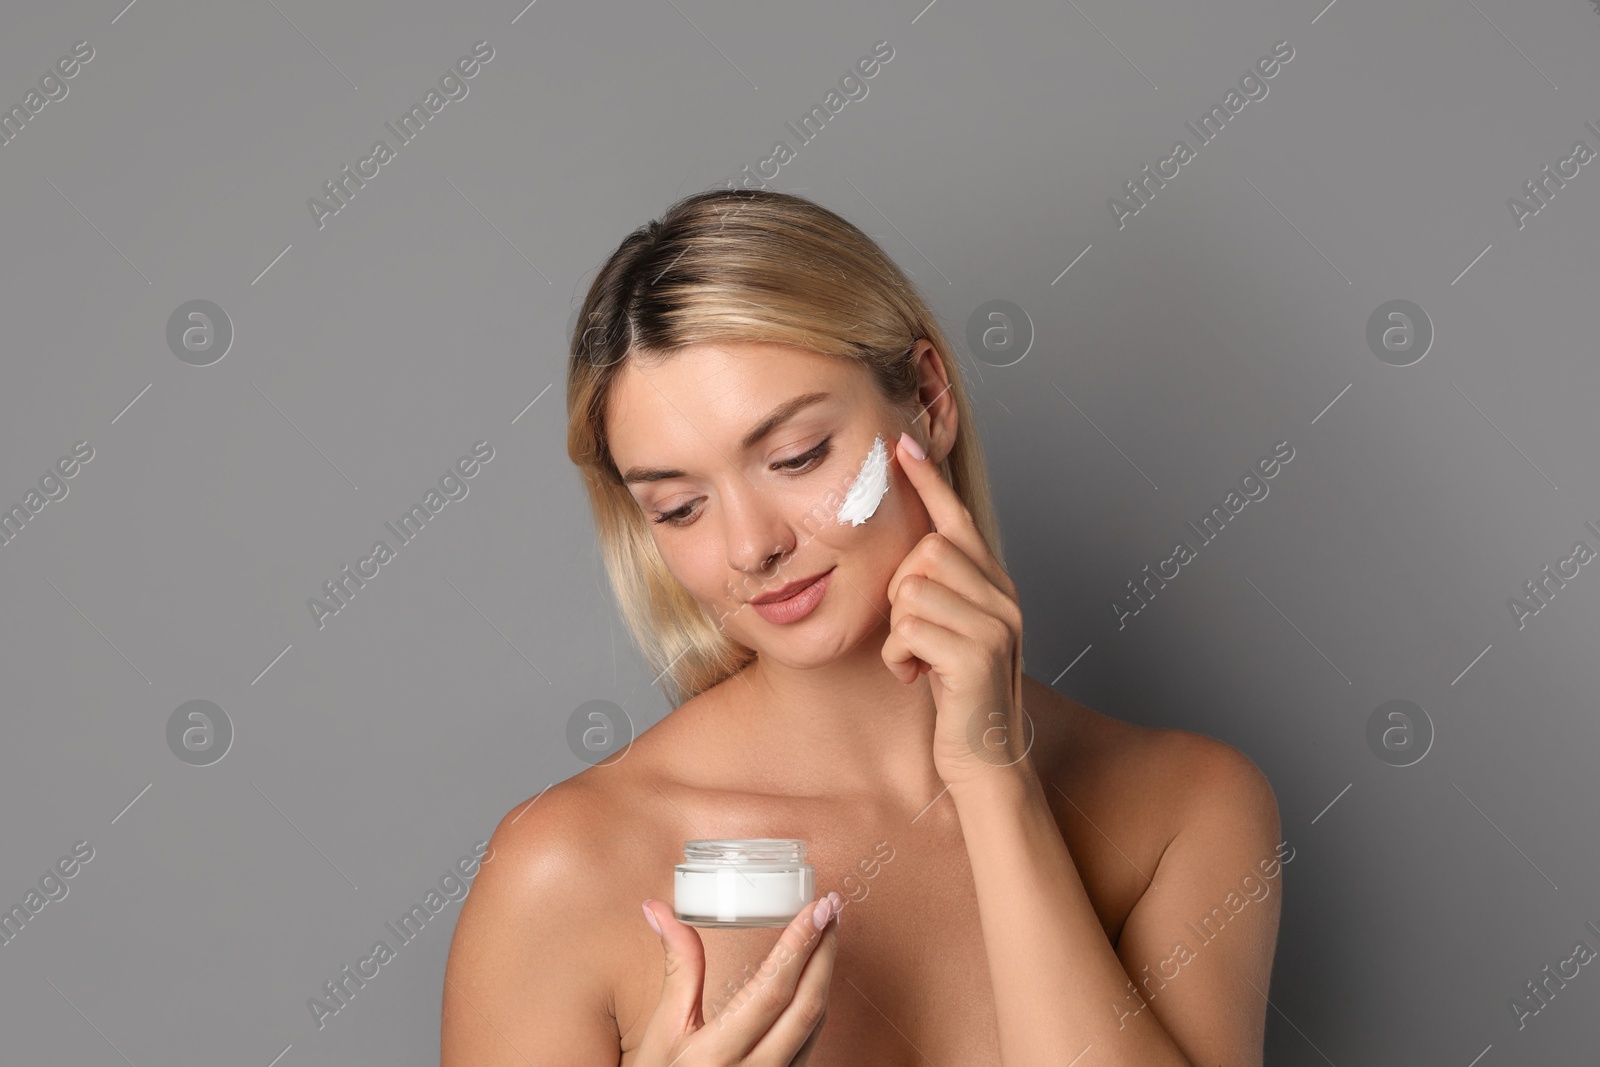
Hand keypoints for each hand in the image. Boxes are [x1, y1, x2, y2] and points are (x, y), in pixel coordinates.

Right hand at [634, 892, 842, 1065]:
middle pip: (807, 1005)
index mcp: (718, 1054)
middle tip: (832, 909)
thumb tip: (659, 910)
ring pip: (815, 1026)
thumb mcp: (661, 1030)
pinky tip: (814, 981)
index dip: (800, 944)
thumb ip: (677, 968)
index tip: (817, 907)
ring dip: (825, 977)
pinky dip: (815, 1006)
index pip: (773, 989)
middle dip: (825, 952)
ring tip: (827, 935)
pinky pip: (810, 1045)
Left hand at [880, 432, 1029, 789]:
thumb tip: (908, 554)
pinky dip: (899, 657)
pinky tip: (917, 679)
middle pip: (925, 552)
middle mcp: (1004, 598)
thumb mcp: (949, 635)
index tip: (903, 446)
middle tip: (913, 638)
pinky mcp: (977, 655)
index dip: (929, 482)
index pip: (959, 521)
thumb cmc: (958, 699)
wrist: (985, 761)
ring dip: (898, 632)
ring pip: (911, 589)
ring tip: (918, 662)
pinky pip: (909, 629)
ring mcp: (996, 625)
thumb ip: (940, 593)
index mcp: (996, 587)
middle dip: (900, 594)